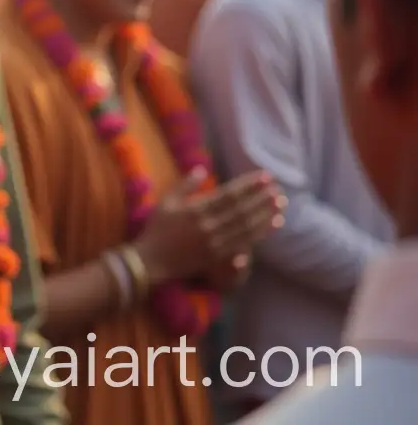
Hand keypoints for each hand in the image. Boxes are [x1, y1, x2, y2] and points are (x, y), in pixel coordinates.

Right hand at [135, 168, 284, 284]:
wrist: (151, 261)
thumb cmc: (157, 229)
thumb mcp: (166, 202)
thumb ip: (185, 185)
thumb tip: (202, 169)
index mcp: (196, 210)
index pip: (229, 194)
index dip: (249, 185)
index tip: (264, 176)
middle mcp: (208, 226)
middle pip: (242, 210)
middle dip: (261, 198)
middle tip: (277, 187)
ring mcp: (215, 242)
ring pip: (246, 226)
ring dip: (266, 214)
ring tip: (280, 203)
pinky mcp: (218, 256)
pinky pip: (245, 242)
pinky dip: (261, 232)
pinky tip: (273, 224)